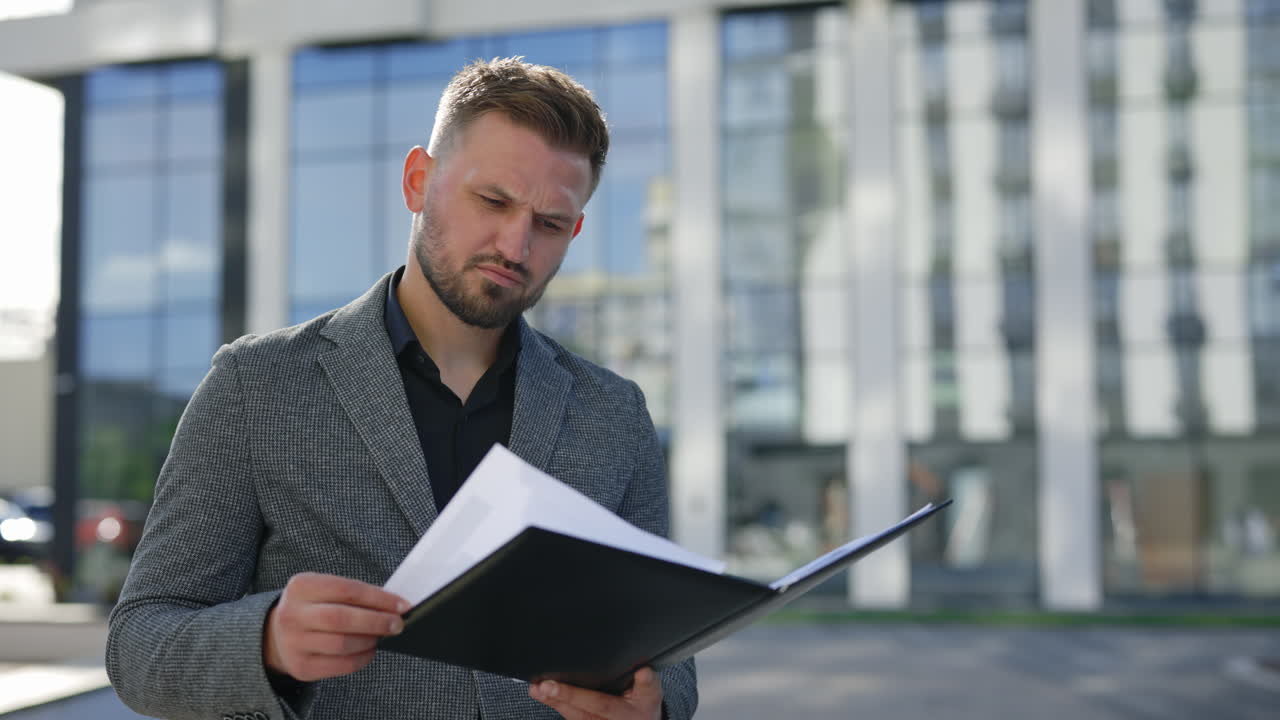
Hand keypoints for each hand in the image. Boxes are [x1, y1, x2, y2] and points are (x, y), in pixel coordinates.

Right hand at [263, 572, 408, 681]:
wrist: (276, 634)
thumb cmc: (313, 607)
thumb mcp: (324, 590)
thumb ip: (353, 594)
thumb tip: (393, 606)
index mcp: (301, 586)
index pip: (347, 590)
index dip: (379, 598)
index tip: (403, 605)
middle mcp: (292, 614)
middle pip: (342, 618)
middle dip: (377, 621)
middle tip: (398, 624)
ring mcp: (294, 643)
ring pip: (342, 644)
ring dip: (370, 640)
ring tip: (382, 636)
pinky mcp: (301, 667)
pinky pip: (339, 666)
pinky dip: (361, 659)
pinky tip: (369, 651)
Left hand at [529, 667, 662, 719]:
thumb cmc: (645, 703)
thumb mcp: (652, 692)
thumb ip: (647, 682)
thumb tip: (643, 671)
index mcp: (622, 715)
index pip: (596, 703)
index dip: (573, 695)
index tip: (552, 685)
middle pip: (576, 712)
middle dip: (556, 698)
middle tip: (539, 686)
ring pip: (570, 715)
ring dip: (551, 702)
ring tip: (536, 688)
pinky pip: (569, 716)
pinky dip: (556, 704)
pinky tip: (542, 694)